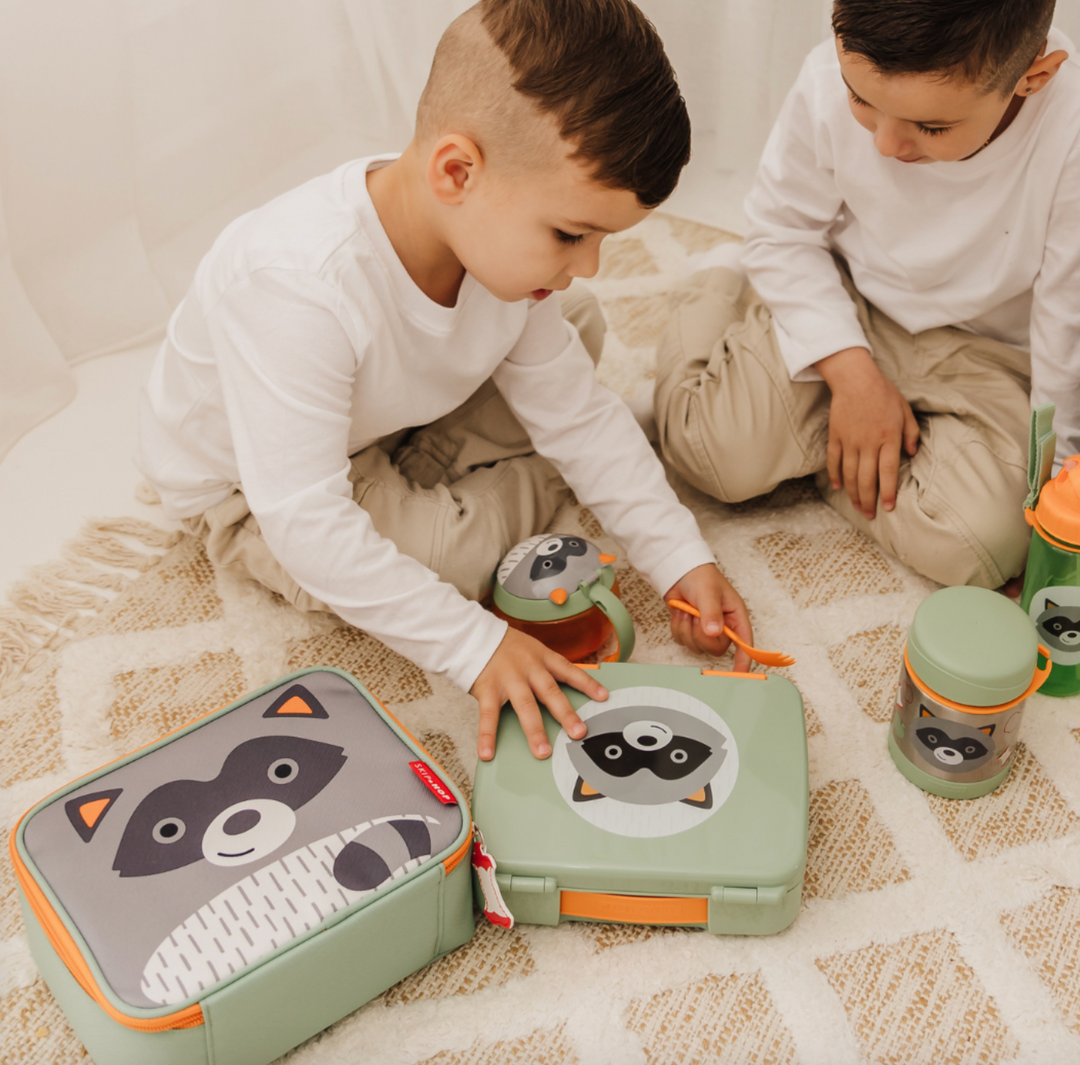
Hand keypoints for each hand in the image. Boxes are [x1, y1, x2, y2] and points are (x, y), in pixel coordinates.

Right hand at [470, 627, 607, 760]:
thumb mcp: (531, 650)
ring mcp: (508, 680)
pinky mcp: (487, 689)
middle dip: (565, 713)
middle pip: (550, 692)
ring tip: (543, 752)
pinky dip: (488, 736)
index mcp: (542, 658)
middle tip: (579, 732)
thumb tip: (561, 694)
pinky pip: (488, 715)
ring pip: (525, 707)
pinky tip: (487, 752)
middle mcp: (528, 669)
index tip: (603, 697)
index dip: (587, 683)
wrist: (472, 635)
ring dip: (535, 730)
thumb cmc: (504, 647)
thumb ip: (545, 669)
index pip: (569, 670)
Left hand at [664, 564, 752, 672]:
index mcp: (735, 617)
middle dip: (701, 636)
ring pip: (697, 647)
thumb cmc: (701, 577)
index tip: (740, 673)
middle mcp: (723, 626)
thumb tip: (714, 632)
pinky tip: (680, 612)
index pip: (745, 643)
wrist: (679, 572)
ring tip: (688, 609)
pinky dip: (678, 627)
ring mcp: (705, 630)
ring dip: (687, 628)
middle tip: (696, 617)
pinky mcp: (690, 630)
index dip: (744, 659)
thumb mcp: (709, 593)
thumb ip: (712, 613)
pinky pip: (683, 641)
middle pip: (716, 649)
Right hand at [816, 347, 918, 519]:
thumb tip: (913, 453)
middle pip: (867, 478)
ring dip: (853, 493)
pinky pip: (834, 461)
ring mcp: (850, 441)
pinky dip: (835, 475)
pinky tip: (838, 487)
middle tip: (869, 515)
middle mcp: (868, 442)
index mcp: (888, 437)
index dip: (888, 491)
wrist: (855, 378)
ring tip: (857, 506)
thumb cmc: (883, 393)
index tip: (888, 507)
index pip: (888, 471)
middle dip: (868, 500)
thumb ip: (911, 433)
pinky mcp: (836, 437)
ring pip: (850, 474)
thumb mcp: (905, 410)